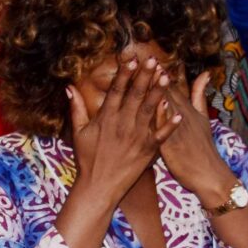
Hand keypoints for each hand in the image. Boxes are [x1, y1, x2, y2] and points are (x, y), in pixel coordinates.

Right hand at [67, 55, 173, 202]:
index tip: (132, 60)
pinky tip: (179, 112)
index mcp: (106, 118)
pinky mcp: (148, 150)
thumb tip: (69, 87)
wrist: (98, 187)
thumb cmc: (86, 160)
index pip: (117, 91)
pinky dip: (170, 124)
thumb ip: (76, 108)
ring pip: (150, 110)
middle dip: (145, 76)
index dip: (125, 74)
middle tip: (154, 59)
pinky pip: (161, 135)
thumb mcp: (78, 132)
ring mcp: (137, 137)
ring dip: (159, 92)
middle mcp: (123, 124)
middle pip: (136, 95)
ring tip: (166, 76)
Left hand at [156, 70, 236, 205]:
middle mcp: (182, 116)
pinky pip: (164, 128)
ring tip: (149, 74)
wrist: (208, 173)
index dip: (161, 72)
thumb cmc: (203, 146)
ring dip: (157, 90)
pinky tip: (155, 104)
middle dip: (156, 76)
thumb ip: (199, 95)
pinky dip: (161, 115)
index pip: (171, 87)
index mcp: (186, 109)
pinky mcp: (172, 145)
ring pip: (166, 106)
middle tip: (146, 59)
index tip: (150, 58)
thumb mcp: (203, 117)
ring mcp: (177, 129)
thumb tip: (205, 73)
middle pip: (167, 92)